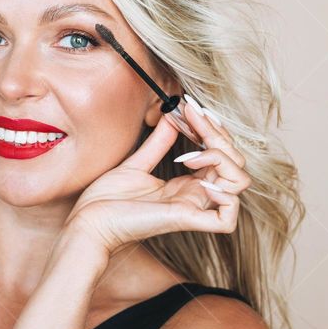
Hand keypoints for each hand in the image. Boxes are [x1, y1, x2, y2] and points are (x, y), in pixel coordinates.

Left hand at [63, 99, 251, 256]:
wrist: (88, 221)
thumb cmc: (107, 200)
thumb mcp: (137, 163)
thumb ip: (159, 143)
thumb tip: (172, 117)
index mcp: (187, 185)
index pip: (221, 155)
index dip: (213, 129)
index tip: (191, 108)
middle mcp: (195, 197)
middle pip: (235, 164)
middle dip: (219, 136)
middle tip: (191, 118)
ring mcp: (192, 209)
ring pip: (239, 184)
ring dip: (223, 159)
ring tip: (191, 155)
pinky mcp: (185, 221)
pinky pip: (227, 219)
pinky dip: (226, 196)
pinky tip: (202, 181)